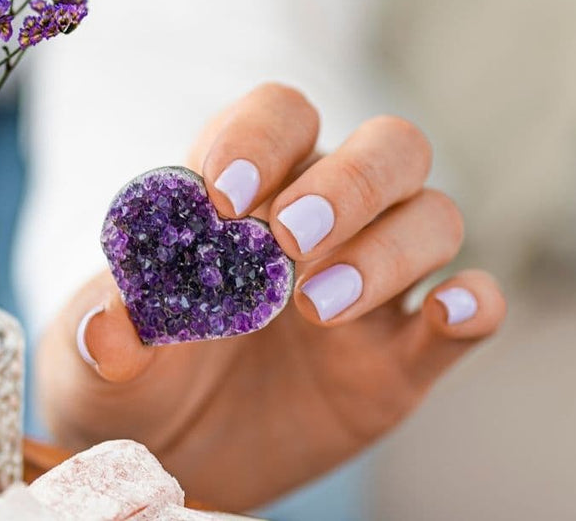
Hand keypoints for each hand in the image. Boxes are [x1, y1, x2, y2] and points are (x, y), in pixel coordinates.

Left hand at [35, 83, 505, 510]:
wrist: (176, 457)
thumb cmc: (136, 385)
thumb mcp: (104, 366)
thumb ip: (104, 341)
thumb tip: (110, 327)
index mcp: (244, 195)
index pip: (278, 117)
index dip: (257, 141)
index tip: (221, 199)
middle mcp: (319, 224)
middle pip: (384, 148)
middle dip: (347, 182)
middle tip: (288, 240)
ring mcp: (369, 287)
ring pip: (432, 217)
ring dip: (388, 249)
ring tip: (315, 309)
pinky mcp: (403, 356)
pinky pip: (470, 309)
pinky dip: (471, 303)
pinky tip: (442, 314)